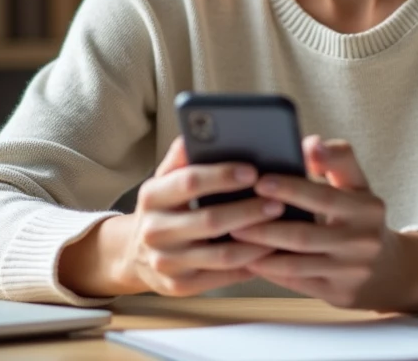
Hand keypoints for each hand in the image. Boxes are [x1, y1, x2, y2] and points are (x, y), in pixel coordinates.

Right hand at [115, 137, 282, 296]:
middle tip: (279, 201)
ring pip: (221, 255)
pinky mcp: (179, 286)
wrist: (134, 254)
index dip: (222, 175)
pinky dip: (250, 264)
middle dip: (248, 210)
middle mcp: (154, 231)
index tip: (253, 171)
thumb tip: (197, 130)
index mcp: (151, 196)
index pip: (189, 181)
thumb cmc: (165, 207)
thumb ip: (183, 155)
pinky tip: (270, 251)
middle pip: (210, 220)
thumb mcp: (165, 178)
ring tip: (282, 226)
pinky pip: (223, 277)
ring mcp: (166, 262)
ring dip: (257, 241)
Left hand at [230, 136, 417, 311]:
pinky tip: (249, 258)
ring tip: (234, 235)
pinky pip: (296, 282)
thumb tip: (310, 143)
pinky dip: (270, 270)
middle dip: (265, 225)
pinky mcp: (338, 294)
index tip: (260, 180)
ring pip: (297, 263)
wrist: (388, 270)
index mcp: (367, 208)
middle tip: (234, 214)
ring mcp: (350, 272)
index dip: (291, 188)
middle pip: (305, 235)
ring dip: (261, 250)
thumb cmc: (361, 218)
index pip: (324, 196)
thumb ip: (336, 158)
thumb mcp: (358, 185)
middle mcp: (362, 242)